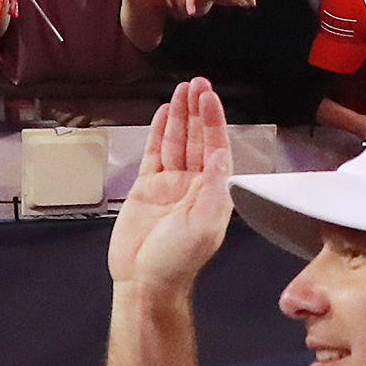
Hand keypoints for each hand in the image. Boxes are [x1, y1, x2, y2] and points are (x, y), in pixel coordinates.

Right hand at [108, 79, 233, 289]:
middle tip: (196, 83)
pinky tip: (163, 114)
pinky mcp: (146, 188)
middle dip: (197, 111)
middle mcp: (193, 184)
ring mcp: (169, 185)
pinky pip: (154, 154)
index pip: (215, 147)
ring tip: (181, 90)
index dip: (213, 121)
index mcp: (211, 192)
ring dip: (180, 117)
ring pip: (176, 142)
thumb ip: (214, 188)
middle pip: (197, 139)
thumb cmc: (177, 260)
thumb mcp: (203, 225)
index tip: (209, 97)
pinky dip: (159, 133)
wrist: (144, 281)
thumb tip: (221, 155)